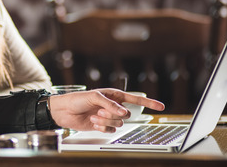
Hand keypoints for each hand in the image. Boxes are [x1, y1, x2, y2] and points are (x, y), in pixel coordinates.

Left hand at [48, 88, 164, 132]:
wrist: (64, 111)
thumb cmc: (77, 99)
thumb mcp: (94, 97)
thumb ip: (111, 104)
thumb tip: (124, 112)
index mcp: (113, 95)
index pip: (135, 98)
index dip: (149, 102)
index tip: (161, 106)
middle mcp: (113, 106)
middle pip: (126, 114)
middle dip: (113, 114)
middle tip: (100, 110)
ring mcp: (108, 117)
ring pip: (119, 123)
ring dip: (106, 121)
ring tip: (94, 116)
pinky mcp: (102, 126)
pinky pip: (110, 130)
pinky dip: (102, 127)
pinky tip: (93, 122)